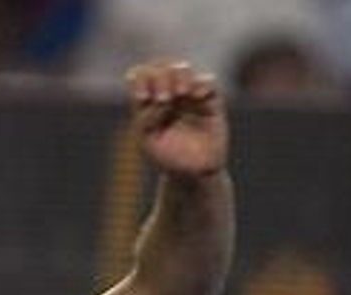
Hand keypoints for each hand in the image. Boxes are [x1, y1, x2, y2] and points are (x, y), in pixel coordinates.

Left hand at [126, 60, 227, 177]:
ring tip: (180, 94)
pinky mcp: (211, 101)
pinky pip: (208, 81)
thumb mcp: (147, 140)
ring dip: (178, 76)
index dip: (139, 79)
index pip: (139, 74)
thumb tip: (162, 98)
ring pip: (182, 67)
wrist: (193, 172)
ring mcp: (189, 94)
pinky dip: (201, 83)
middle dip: (159, 77)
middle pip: (160, 65)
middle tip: (162, 99)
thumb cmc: (167, 156)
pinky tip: (196, 96)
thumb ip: (145, 118)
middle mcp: (168, 92)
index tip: (142, 98)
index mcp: (148, 100)